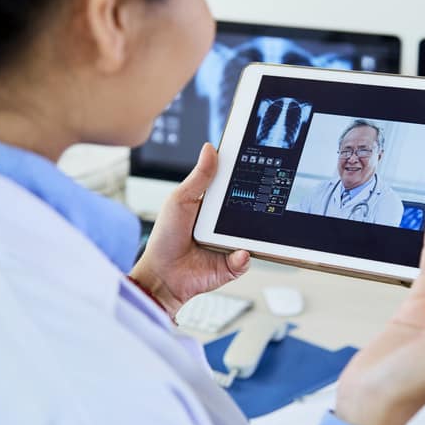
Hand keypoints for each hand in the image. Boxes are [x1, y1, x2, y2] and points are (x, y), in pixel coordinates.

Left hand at [129, 143, 249, 317]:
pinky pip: (247, 258)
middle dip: (258, 202)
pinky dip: (243, 256)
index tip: (257, 162)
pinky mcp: (233, 264)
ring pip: (253, 234)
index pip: (235, 187)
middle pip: (250, 208)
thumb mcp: (181, 200)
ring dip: (253, 231)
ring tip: (247, 228)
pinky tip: (237, 252)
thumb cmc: (165, 238)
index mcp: (214, 206)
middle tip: (262, 194)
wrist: (161, 276)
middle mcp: (226, 223)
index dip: (246, 176)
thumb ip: (199, 177)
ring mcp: (231, 244)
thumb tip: (210, 149)